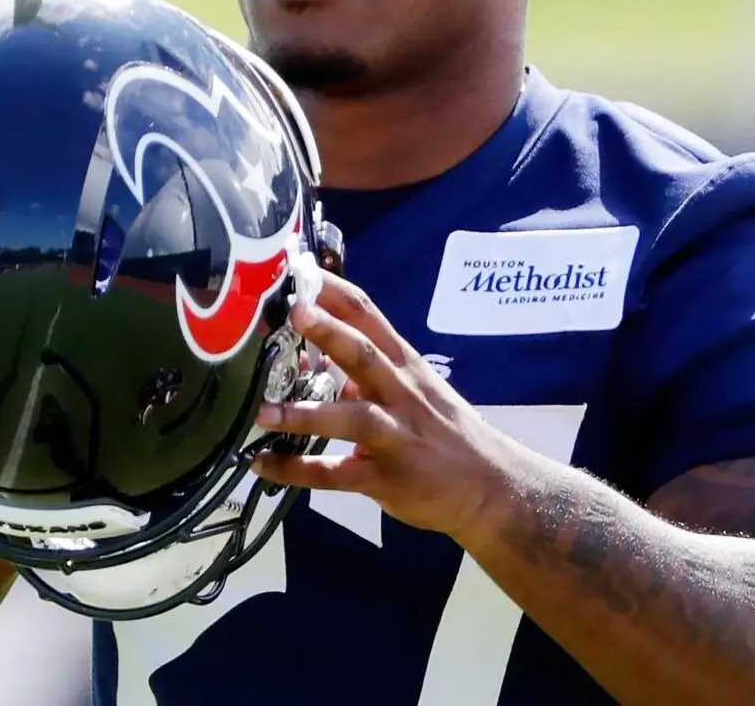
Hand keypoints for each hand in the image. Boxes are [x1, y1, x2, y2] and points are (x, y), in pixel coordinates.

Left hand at [250, 271, 527, 542]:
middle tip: (292, 313)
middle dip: (329, 333)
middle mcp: (400, 394)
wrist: (490, 485)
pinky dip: (298, 470)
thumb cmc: (445, 432)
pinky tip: (264, 465)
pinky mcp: (386, 479)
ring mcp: (395, 437)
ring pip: (352, 418)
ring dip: (305, 414)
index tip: (299, 269)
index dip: (333, 292)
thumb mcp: (412, 391)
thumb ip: (364, 373)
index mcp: (404, 365)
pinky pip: (336, 474)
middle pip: (364, 355)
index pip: (368, 316)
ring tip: (263, 411)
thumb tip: (306, 356)